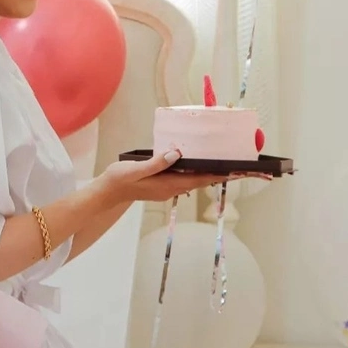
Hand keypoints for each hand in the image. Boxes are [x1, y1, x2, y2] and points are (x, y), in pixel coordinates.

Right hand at [100, 152, 227, 203]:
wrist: (107, 192)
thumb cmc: (119, 179)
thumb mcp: (135, 169)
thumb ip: (155, 163)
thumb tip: (175, 154)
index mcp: (168, 184)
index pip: (199, 179)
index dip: (218, 174)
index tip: (235, 171)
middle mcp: (172, 188)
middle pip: (201, 180)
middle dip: (219, 174)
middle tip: (239, 166)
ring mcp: (168, 188)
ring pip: (194, 180)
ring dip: (209, 173)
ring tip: (224, 163)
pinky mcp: (163, 184)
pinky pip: (185, 178)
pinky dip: (196, 171)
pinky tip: (198, 163)